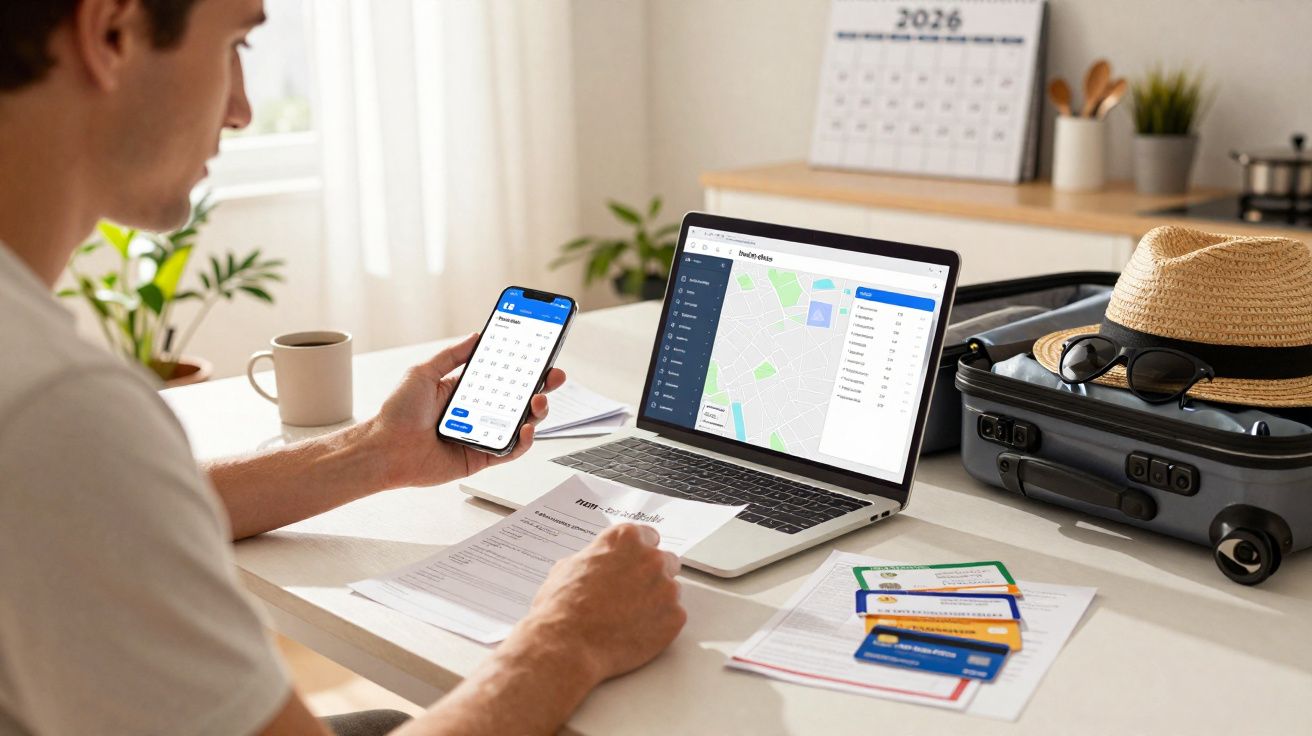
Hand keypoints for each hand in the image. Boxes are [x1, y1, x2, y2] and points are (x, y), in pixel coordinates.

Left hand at [364, 332, 566, 489]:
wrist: (384, 449)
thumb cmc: (397, 413)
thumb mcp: (424, 372)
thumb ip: (452, 355)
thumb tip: (476, 336)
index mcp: (465, 391)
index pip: (502, 376)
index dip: (523, 366)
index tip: (541, 352)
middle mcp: (477, 412)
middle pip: (518, 398)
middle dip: (541, 386)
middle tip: (554, 375)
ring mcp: (482, 435)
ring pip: (520, 423)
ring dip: (537, 411)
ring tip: (539, 400)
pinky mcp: (481, 457)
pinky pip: (510, 450)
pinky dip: (523, 441)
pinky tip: (525, 428)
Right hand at [515, 524, 685, 684]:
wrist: (567, 644)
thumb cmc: (562, 607)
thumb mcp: (568, 567)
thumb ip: (594, 559)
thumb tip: (596, 564)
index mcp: (625, 539)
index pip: (647, 536)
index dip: (639, 554)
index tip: (635, 564)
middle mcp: (651, 558)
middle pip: (665, 560)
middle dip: (652, 575)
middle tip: (634, 594)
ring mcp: (666, 588)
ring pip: (670, 590)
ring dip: (656, 600)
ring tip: (630, 618)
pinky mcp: (674, 617)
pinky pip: (674, 617)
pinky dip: (660, 625)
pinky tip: (636, 632)